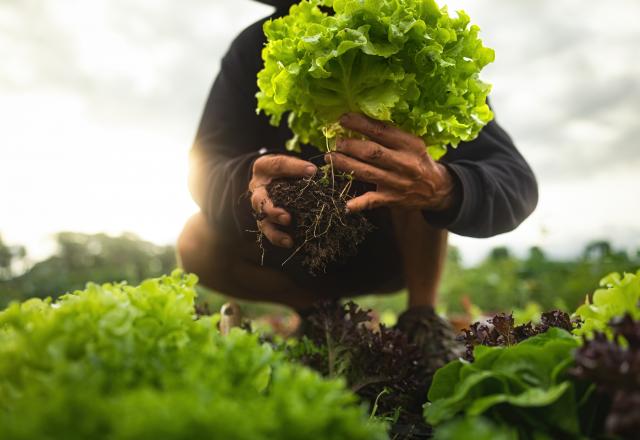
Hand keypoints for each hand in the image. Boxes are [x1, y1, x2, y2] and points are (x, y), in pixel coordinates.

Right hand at [249, 154, 316, 247]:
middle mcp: (257, 188)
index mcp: (263, 168)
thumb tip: (313, 172)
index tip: (312, 171)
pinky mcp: (265, 219)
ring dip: (274, 231)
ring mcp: (260, 206)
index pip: (277, 166)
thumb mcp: (291, 163)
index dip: (294, 168)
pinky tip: (290, 242)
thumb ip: (299, 167)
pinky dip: (278, 238)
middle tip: (287, 218)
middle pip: (260, 200)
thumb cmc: (285, 170)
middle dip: (272, 211)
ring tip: (288, 239)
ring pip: (262, 220)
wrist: (275, 179)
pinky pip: (269, 231)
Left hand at [325, 113, 458, 212]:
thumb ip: (391, 135)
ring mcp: (397, 182)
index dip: (361, 124)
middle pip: (372, 152)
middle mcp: (404, 163)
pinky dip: (358, 203)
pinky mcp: (392, 199)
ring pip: (367, 173)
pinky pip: (372, 201)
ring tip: (331, 158)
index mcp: (410, 144)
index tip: (343, 119)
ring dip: (346, 165)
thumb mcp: (412, 143)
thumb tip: (361, 122)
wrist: (438, 189)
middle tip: (336, 142)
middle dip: (350, 146)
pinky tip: (344, 204)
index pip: (382, 131)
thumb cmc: (418, 160)